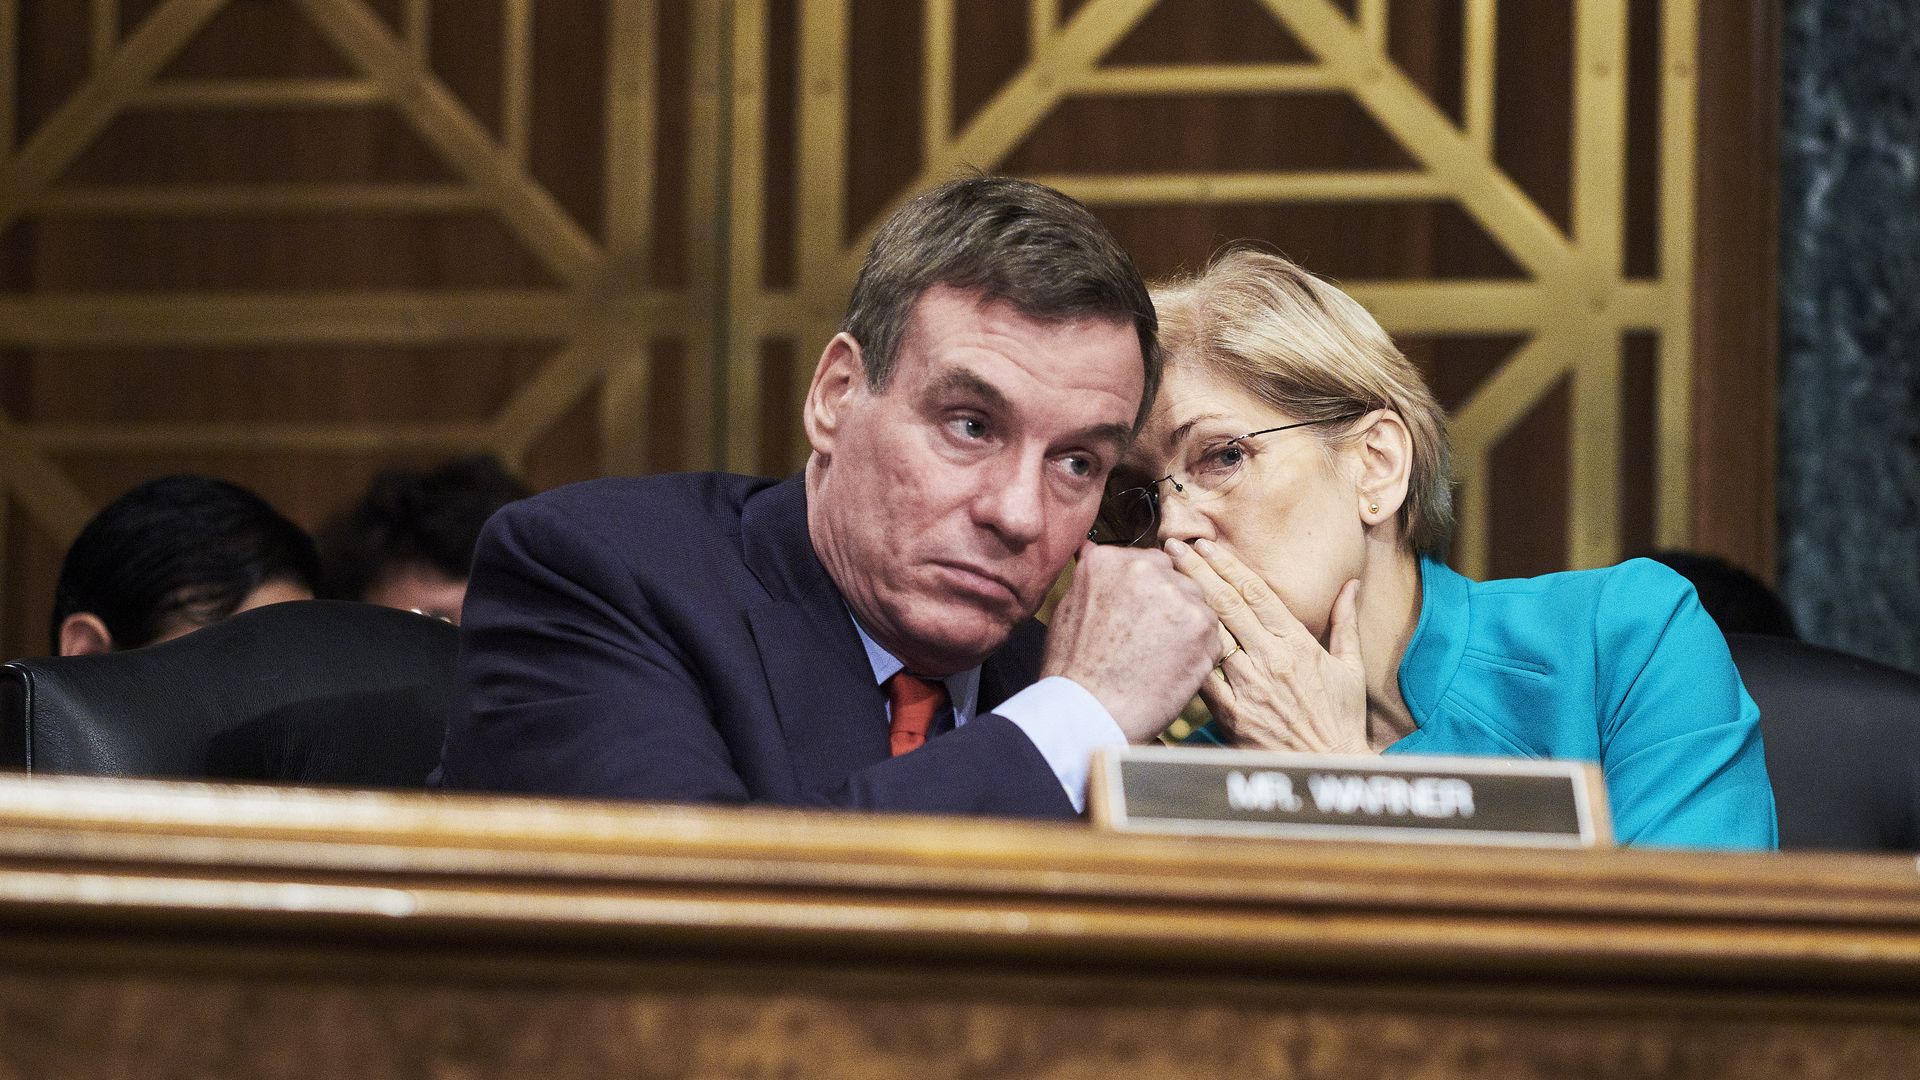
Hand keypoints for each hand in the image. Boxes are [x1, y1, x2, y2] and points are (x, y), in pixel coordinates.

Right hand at [1042, 541, 1217, 742]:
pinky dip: (1198, 652)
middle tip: (1149, 640)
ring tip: (1158, 658)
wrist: (1090, 712)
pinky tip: (1171, 670)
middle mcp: (1145, 568)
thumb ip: (1091, 575)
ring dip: (1186, 628)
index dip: (1147, 592)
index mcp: (1110, 560)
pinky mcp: (1202, 626)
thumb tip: (1092, 550)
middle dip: (1169, 605)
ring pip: (1196, 605)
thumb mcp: (1068, 608)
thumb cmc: (1074, 668)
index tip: (1139, 615)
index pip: (1148, 563)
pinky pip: (1211, 634)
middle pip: (1176, 578)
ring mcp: (1177, 595)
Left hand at [1167, 538, 1368, 754]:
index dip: (1227, 564)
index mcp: (1298, 643)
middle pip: (1227, 605)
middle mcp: (1271, 659)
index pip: (1257, 592)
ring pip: (1210, 635)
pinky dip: (1184, 653)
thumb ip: (1345, 623)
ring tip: (1163, 580)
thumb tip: (1350, 585)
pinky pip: (1203, 677)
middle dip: (1197, 571)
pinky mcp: (1233, 714)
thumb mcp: (1350, 668)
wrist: (1329, 767)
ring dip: (1185, 604)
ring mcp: (1250, 687)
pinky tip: (1164, 633)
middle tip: (1174, 547)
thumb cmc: (1341, 719)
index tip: (1206, 544)